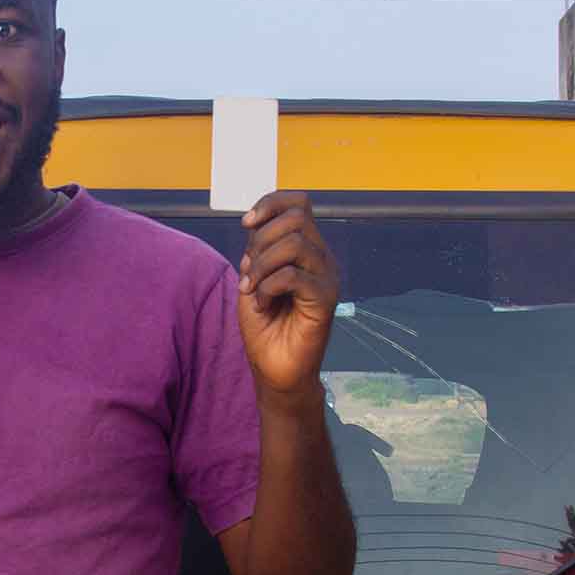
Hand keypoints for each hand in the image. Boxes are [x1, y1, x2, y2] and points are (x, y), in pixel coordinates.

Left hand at [236, 192, 339, 398]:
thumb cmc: (265, 327)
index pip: (299, 203)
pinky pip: (293, 275)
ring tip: (253, 289)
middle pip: (296, 218)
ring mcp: (327, 277)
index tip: (247, 223)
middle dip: (261, 239)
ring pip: (295, 243)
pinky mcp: (326, 299)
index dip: (271, 203)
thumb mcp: (253, 279)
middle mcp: (321, 258)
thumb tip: (255, 225)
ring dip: (262, 265)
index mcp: (307, 249)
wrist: (275, 370)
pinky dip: (267, 286)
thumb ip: (257, 250)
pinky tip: (262, 304)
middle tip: (249, 271)